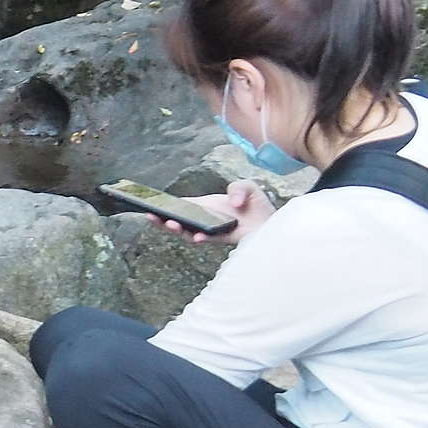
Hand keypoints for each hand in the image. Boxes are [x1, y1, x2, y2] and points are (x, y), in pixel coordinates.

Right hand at [159, 179, 274, 244]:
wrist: (275, 225)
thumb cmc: (259, 207)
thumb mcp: (248, 187)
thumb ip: (238, 187)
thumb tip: (231, 202)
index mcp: (206, 206)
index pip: (182, 206)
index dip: (166, 206)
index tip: (151, 205)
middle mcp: (206, 220)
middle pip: (179, 222)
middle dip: (163, 221)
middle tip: (152, 216)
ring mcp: (213, 231)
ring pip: (188, 233)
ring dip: (177, 230)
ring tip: (170, 224)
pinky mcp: (224, 240)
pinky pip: (208, 240)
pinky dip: (200, 238)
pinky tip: (197, 236)